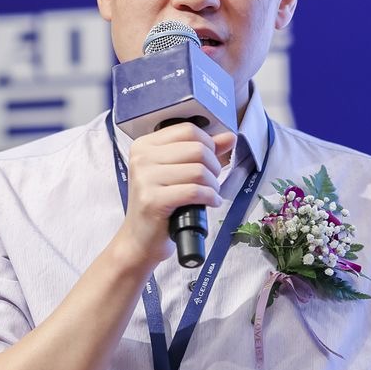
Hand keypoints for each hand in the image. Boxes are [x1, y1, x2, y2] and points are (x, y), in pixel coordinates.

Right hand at [113, 122, 236, 268]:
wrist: (141, 239)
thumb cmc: (161, 204)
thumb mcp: (178, 172)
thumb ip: (202, 151)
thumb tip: (229, 136)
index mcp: (144, 145)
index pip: (188, 130)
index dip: (208, 145)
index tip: (208, 162)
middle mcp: (141, 158)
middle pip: (197, 148)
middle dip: (213, 167)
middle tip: (210, 182)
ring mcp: (144, 179)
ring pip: (199, 170)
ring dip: (213, 185)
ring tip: (209, 194)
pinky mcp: (153, 200)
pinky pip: (195, 191)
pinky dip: (209, 197)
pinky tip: (209, 203)